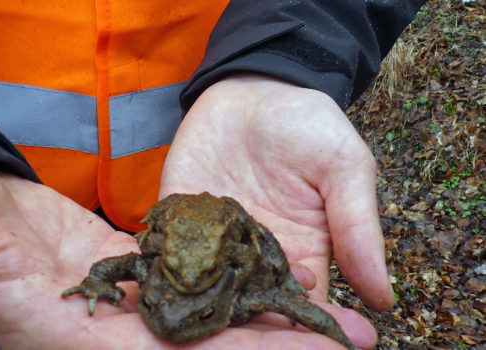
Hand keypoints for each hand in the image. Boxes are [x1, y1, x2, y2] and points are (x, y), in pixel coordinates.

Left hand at [161, 75, 394, 348]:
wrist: (252, 90)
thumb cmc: (306, 127)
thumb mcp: (344, 168)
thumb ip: (358, 227)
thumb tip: (383, 296)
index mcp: (303, 252)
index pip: (307, 304)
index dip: (312, 326)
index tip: (320, 345)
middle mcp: (256, 257)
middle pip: (254, 306)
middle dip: (253, 329)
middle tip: (245, 348)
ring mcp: (214, 240)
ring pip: (209, 289)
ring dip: (205, 310)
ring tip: (200, 330)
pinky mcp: (179, 217)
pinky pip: (170, 250)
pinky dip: (165, 270)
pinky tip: (160, 293)